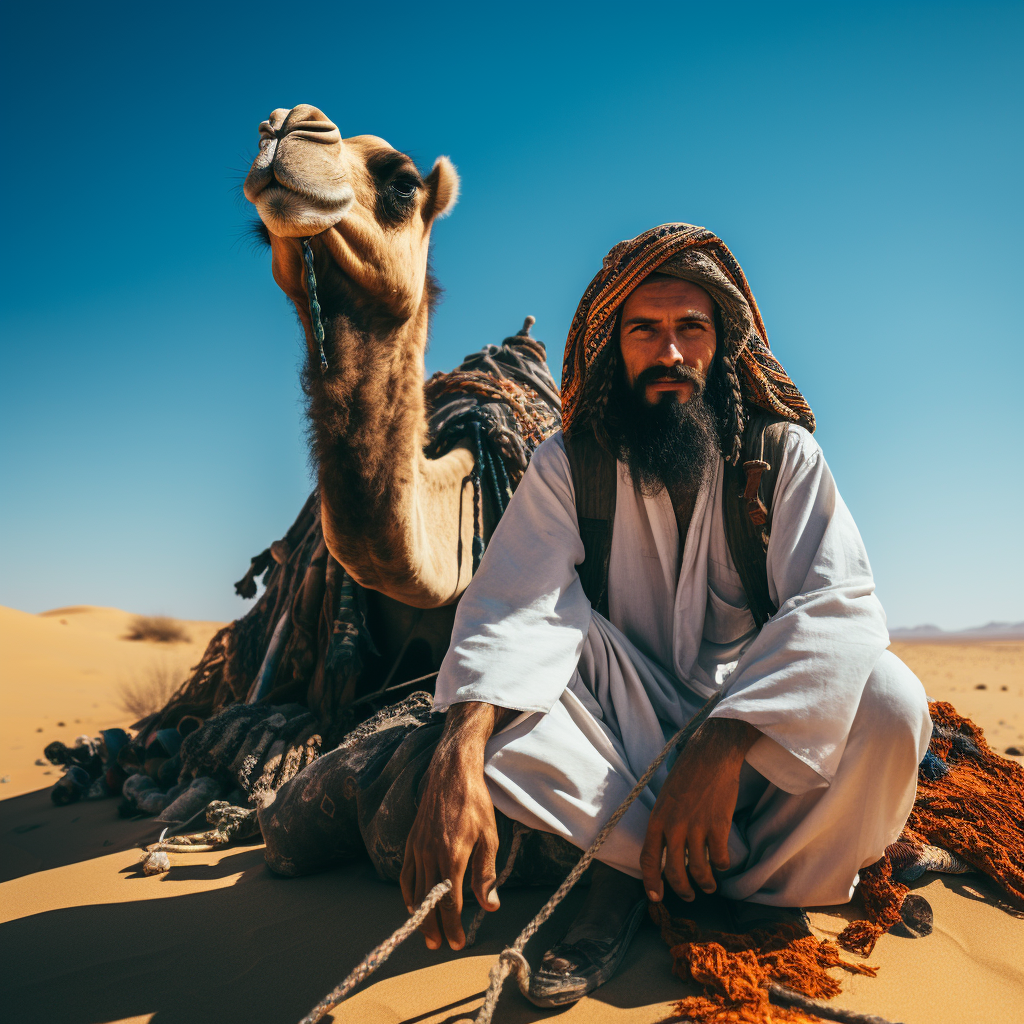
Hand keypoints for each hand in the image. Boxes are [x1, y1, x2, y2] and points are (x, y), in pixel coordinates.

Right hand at [400, 702, 512, 949]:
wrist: (452, 771)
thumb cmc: (475, 802)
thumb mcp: (489, 837)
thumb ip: (485, 874)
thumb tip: (490, 905)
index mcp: (452, 856)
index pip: (450, 902)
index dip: (453, 925)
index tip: (457, 942)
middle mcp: (430, 854)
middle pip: (429, 901)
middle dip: (435, 927)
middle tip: (441, 945)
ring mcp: (417, 847)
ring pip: (415, 890)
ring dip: (419, 915)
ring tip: (426, 933)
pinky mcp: (412, 840)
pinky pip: (406, 873)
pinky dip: (408, 893)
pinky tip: (414, 903)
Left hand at [640, 717, 757, 902]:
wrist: (711, 755)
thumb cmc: (688, 772)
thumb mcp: (666, 796)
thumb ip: (665, 821)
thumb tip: (667, 844)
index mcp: (658, 818)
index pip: (648, 858)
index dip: (651, 882)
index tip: (655, 897)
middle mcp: (674, 826)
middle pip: (674, 871)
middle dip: (681, 889)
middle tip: (688, 896)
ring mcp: (696, 827)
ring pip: (698, 869)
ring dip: (705, 883)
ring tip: (709, 887)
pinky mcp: (718, 825)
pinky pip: (719, 857)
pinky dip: (722, 865)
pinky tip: (722, 864)